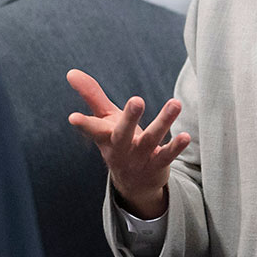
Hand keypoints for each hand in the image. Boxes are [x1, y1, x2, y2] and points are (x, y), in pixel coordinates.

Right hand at [65, 70, 188, 219]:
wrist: (133, 184)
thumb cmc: (117, 142)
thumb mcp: (104, 120)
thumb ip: (91, 95)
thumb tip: (70, 72)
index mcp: (105, 137)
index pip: (91, 129)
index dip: (82, 124)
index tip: (73, 118)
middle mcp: (121, 148)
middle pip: (123, 134)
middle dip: (130, 118)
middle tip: (137, 100)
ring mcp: (140, 158)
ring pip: (151, 139)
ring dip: (163, 122)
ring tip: (175, 103)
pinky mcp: (157, 165)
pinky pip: (167, 156)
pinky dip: (176, 147)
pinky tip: (186, 136)